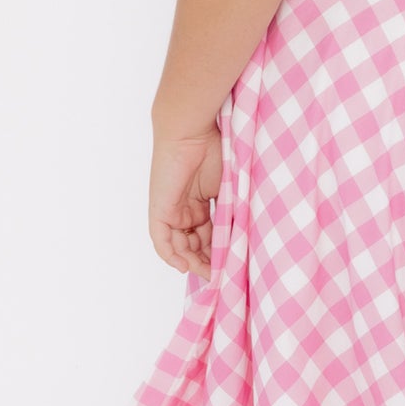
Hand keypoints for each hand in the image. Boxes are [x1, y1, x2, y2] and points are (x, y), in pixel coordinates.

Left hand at [149, 125, 222, 273]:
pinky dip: (171, 255)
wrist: (191, 130)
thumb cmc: (215, 149)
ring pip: (180, 246)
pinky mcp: (160, 210)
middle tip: (222, 274)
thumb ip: (233, 211)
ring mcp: (171, 211)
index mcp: (200, 203)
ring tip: (210, 272)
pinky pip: (162, 241)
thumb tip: (244, 237)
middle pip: (195, 244)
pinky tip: (185, 266)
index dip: (219, 252)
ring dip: (193, 261)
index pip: (209, 236)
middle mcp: (184, 210)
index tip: (232, 265)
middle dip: (208, 261)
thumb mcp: (230, 187)